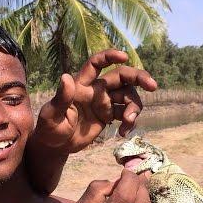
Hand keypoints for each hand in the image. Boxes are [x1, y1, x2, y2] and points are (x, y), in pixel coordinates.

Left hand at [35, 49, 157, 152]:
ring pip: (128, 96)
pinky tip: (123, 133)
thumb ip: (61, 98)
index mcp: (81, 85)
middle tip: (153, 86)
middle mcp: (95, 90)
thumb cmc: (49, 129)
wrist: (56, 146)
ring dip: (134, 108)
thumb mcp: (51, 115)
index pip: (96, 64)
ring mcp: (104, 102)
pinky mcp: (109, 115)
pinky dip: (130, 122)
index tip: (125, 56)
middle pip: (121, 76)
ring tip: (128, 123)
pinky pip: (126, 113)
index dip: (110, 56)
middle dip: (139, 78)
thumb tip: (66, 77)